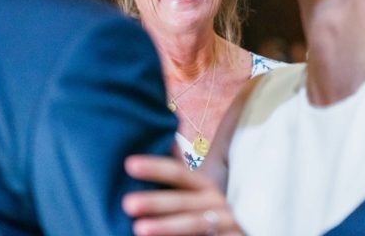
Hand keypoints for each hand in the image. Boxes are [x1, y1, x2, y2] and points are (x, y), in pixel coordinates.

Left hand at [123, 155, 242, 235]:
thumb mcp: (198, 190)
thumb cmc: (209, 210)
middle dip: (155, 202)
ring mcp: (225, 224)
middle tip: (127, 203)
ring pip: (194, 224)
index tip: (129, 164)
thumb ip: (179, 170)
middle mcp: (214, 203)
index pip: (178, 173)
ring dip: (166, 227)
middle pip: (182, 201)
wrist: (237, 233)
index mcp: (203, 186)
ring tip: (138, 229)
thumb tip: (162, 137)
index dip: (154, 168)